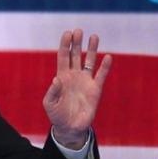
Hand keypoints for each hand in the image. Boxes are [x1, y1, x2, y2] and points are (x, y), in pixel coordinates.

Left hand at [44, 29, 111, 148]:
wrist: (70, 127)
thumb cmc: (57, 115)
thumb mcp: (49, 104)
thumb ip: (52, 92)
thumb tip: (57, 80)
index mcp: (62, 76)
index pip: (63, 56)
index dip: (65, 45)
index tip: (68, 33)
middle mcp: (74, 75)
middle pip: (76, 55)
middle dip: (77, 43)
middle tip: (79, 31)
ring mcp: (85, 81)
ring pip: (89, 61)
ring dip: (92, 49)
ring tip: (94, 36)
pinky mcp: (95, 89)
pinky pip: (101, 75)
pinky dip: (105, 67)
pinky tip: (108, 57)